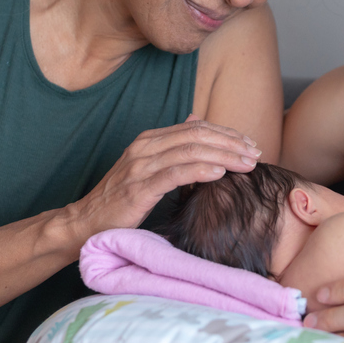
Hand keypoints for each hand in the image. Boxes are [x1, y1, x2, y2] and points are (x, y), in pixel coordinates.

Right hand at [62, 114, 261, 242]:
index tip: (250, 143)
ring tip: (247, 164)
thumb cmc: (122, 198)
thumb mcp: (149, 167)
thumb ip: (173, 146)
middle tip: (256, 153)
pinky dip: (200, 170)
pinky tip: (220, 173)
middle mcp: (145, 147)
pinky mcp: (138, 188)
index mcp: (150, 139)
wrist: (86, 222)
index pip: (196, 127)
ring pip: (190, 151)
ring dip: (224, 156)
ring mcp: (140, 166)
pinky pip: (174, 174)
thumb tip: (195, 120)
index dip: (226, 133)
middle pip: (197, 135)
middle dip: (231, 143)